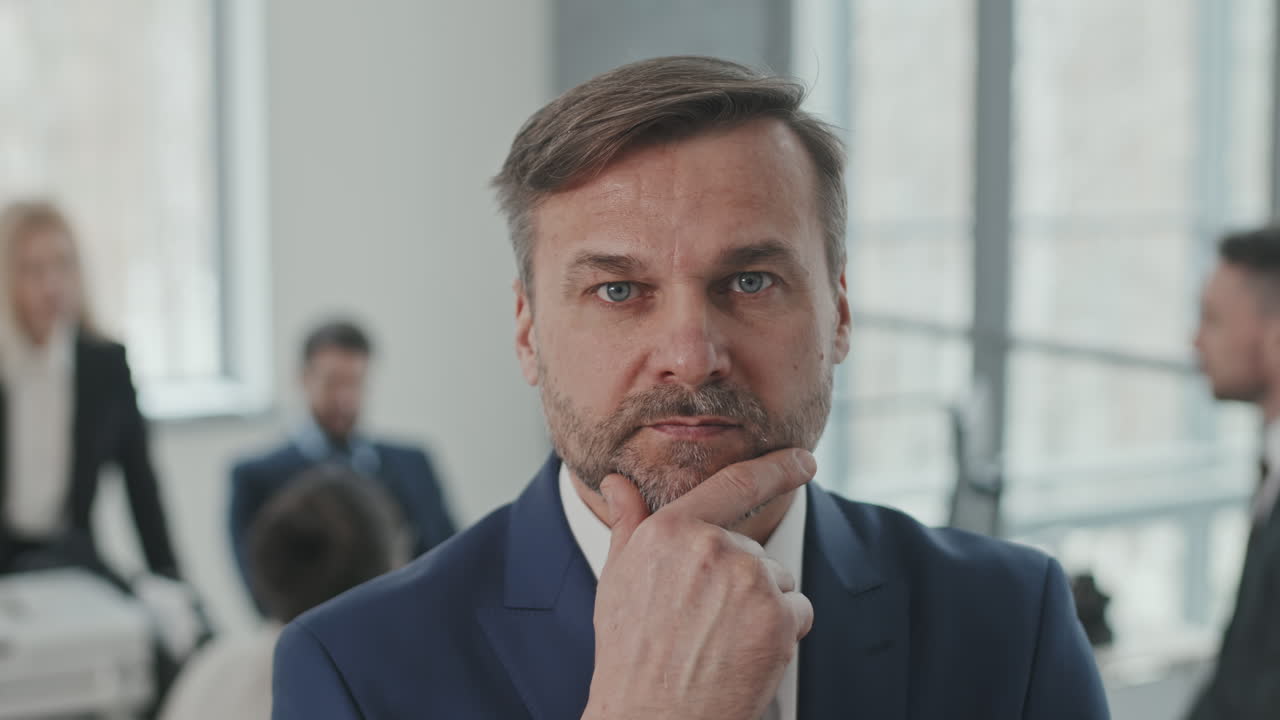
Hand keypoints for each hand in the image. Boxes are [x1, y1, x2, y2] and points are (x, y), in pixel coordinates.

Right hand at [581, 448, 816, 719]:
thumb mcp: (619, 580)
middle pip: (754, 551)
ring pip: (778, 582)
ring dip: (763, 609)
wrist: (653, 717)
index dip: (777, 467)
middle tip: (704, 625)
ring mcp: (751, 580)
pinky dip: (781, 636)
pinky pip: (798, 613)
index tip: (803, 458)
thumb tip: (616, 481)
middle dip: (742, 583)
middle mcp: (714, 546)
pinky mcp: (779, 617)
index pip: (735, 484)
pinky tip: (744, 656)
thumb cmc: (631, 655)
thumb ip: (627, 524)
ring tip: (720, 642)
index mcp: (672, 530)